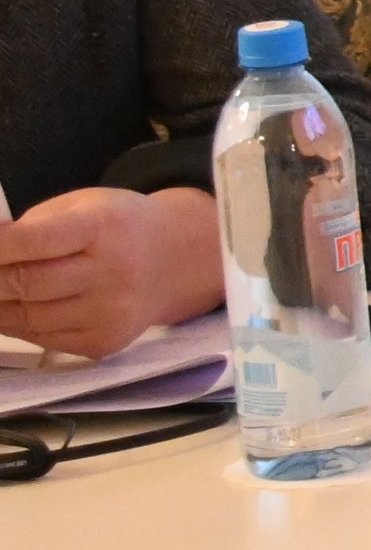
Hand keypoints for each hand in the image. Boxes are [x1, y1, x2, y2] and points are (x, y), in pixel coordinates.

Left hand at [0, 188, 227, 356]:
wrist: (176, 261)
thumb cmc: (118, 226)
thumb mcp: (82, 207)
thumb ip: (32, 228)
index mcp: (106, 227)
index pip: (32, 241)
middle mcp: (114, 273)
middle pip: (24, 284)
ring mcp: (111, 313)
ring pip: (25, 317)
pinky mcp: (104, 342)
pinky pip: (41, 337)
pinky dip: (17, 323)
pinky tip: (13, 306)